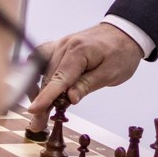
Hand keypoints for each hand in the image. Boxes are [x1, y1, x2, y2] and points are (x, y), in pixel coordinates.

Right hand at [26, 22, 144, 127]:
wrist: (124, 33)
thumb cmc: (121, 53)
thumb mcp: (110, 73)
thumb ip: (87, 85)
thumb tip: (69, 99)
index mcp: (79, 51)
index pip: (59, 79)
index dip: (45, 97)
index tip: (33, 111)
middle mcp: (65, 45)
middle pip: (47, 78)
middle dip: (41, 102)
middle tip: (38, 124)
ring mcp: (60, 44)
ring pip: (41, 70)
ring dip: (38, 91)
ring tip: (40, 110)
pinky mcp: (59, 46)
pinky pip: (42, 59)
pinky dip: (39, 75)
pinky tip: (42, 88)